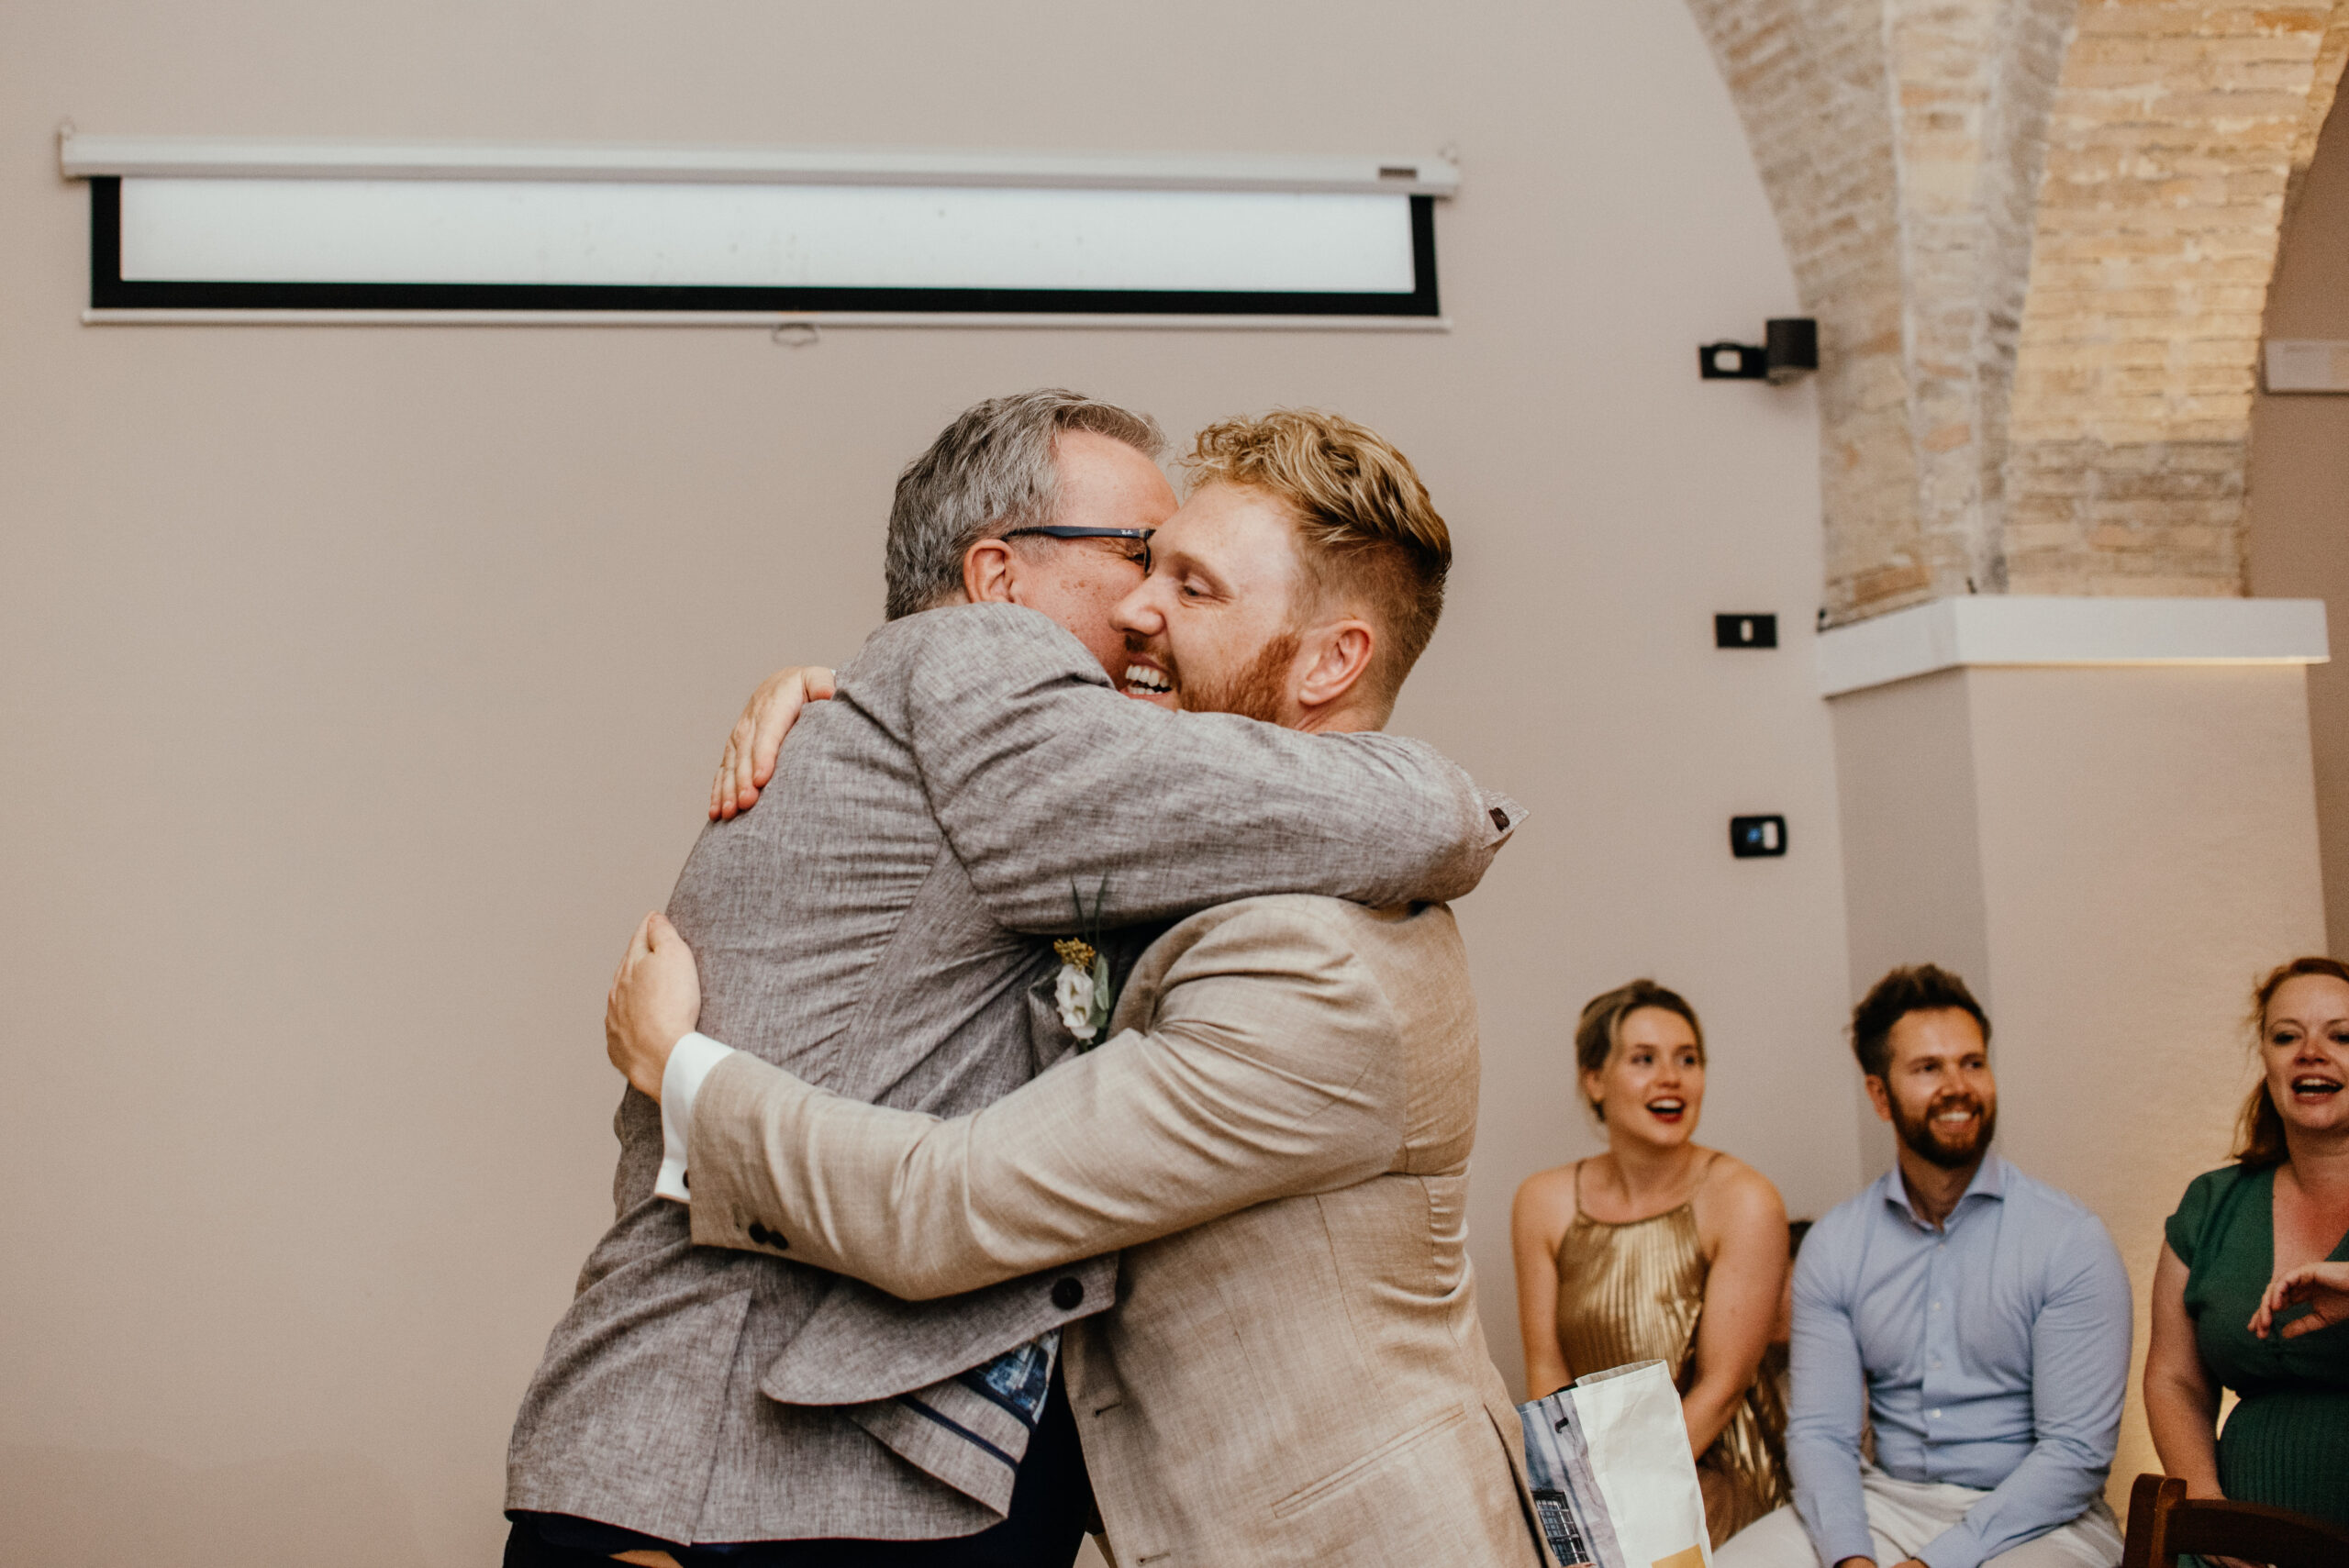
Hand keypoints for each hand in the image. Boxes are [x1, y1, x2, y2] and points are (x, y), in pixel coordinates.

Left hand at [605, 912, 700, 1100]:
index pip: (640, 938)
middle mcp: (617, 991)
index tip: (655, 919)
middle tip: (649, 949)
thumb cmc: (673, 1005)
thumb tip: (653, 918)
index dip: (650, 926)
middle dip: (637, 957)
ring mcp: (615, 1020)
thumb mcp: (675, 957)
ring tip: (642, 986)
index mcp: (631, 966)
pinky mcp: (618, 1046)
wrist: (662, 1056)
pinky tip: (635, 1023)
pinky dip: (628, 1020)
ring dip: (630, 990)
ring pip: (620, 998)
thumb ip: (662, 934)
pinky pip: (621, 1028)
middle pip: (627, 967)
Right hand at [710, 665, 835, 819]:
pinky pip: (724, 770)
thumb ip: (823, 685)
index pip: (768, 732)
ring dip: (728, 789)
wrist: (782, 683)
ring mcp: (740, 735)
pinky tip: (717, 812)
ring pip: (731, 764)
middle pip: (746, 753)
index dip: (763, 756)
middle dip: (743, 780)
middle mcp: (752, 721)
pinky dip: (718, 791)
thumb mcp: (817, 679)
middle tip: (747, 804)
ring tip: (729, 813)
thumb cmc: (807, 686)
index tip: (761, 779)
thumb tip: (828, 693)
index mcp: (774, 705)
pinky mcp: (735, 748)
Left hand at [2250, 1258, 2348, 1339]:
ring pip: (2275, 1289)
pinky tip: (2276, 1307)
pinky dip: (2279, 1292)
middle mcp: (2296, 1283)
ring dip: (2267, 1306)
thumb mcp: (2321, 1318)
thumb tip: (2283, 1334)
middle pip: (2271, 1297)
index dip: (2266, 1317)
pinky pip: (2286, 1280)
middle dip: (2262, 1313)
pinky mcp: (2306, 1270)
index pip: (2276, 1304)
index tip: (2258, 1333)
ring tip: (2265, 1322)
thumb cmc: (2347, 1303)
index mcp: (2300, 1293)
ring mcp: (2300, 1275)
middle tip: (2258, 1330)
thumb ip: (2302, 1325)